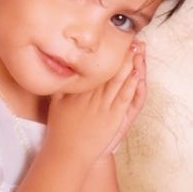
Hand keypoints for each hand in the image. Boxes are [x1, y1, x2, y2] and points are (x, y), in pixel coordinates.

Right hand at [44, 41, 144, 169]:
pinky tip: (137, 74)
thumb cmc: (60, 130)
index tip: (113, 40)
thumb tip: (55, 73)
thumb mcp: (55, 104)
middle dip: (121, 54)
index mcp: (80, 90)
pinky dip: (131, 86)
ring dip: (129, 65)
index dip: (106, 54)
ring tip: (137, 50)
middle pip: (109, 70)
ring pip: (118, 81)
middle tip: (130, 38)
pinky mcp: (113, 118)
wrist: (67, 152)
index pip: (95, 67)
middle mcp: (92, 95)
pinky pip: (124, 98)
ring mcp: (103, 106)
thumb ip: (58, 87)